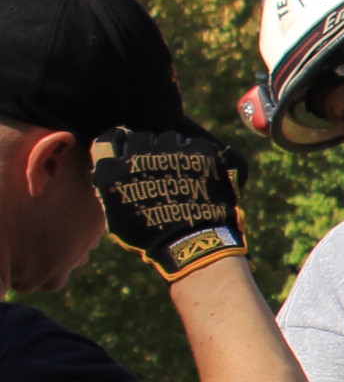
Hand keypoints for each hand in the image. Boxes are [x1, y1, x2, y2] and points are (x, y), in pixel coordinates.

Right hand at [90, 128, 249, 281]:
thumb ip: (110, 189)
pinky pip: (194, 144)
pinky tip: (197, 170)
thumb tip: (108, 172)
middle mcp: (138, 156)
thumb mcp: (116, 216)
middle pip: (139, 137)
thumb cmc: (150, 238)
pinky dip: (195, 154)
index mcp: (113, 170)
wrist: (191, 244)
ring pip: (168, 137)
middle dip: (145, 148)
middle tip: (155, 164)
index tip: (125, 149)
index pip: (107, 139)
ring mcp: (170, 152)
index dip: (117, 143)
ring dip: (171, 149)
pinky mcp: (199, 154)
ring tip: (178, 168)